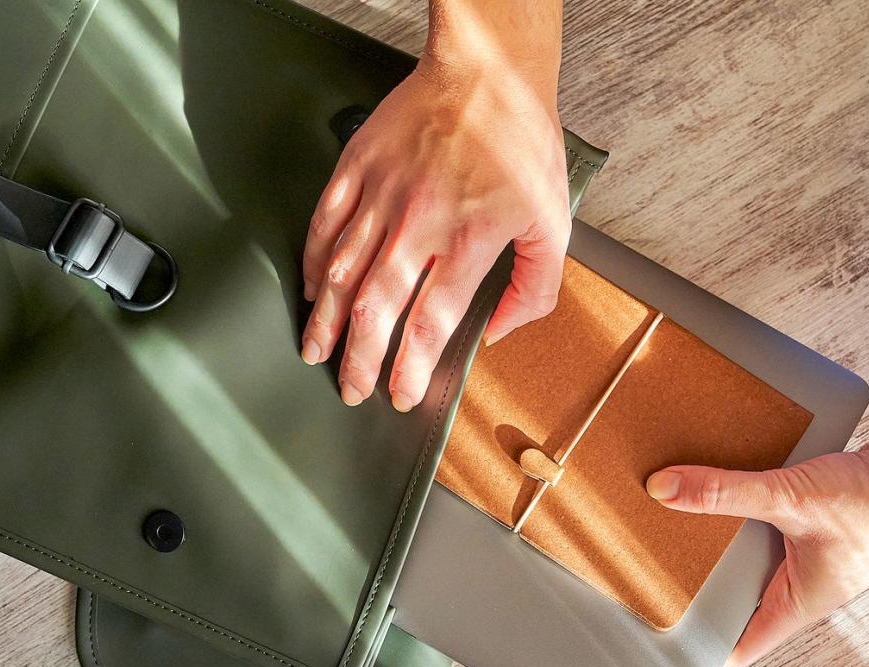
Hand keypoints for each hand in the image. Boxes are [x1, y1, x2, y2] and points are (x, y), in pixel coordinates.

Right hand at [300, 53, 570, 410]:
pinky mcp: (358, 167)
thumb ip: (535, 286)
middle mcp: (420, 223)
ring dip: (326, 320)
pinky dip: (316, 261)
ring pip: (342, 272)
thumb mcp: (554, 220)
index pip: (429, 322)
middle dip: (358, 359)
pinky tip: (314, 289)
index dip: (409, 368)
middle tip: (350, 389)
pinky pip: (326, 223)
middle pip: (376, 308)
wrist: (487, 70)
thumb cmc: (522, 141)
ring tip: (314, 351)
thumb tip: (501, 329)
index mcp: (469, 240)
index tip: (399, 395)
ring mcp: (382, 194)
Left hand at [646, 431, 868, 666]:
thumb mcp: (791, 499)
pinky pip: (771, 513)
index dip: (703, 641)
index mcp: (797, 602)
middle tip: (658, 556)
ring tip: (680, 510)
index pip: (739, 643)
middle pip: (739, 590)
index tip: (665, 626)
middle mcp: (803, 582)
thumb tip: (666, 489)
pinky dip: (749, 498)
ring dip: (724, 528)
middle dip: (704, 575)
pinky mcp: (815, 516)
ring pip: (754, 546)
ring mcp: (810, 550)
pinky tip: (722, 476)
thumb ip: (726, 493)